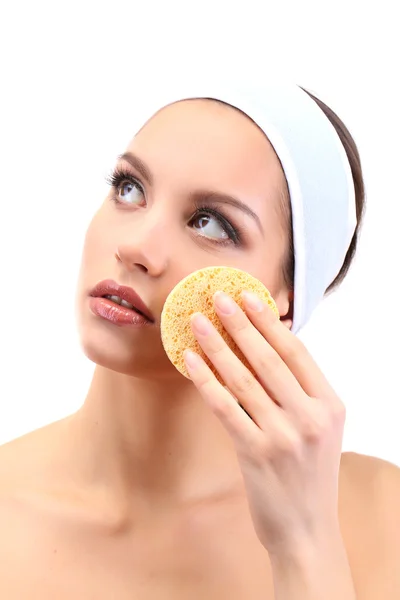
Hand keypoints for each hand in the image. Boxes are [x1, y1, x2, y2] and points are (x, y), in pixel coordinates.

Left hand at [184, 290, 345, 554]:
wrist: (307, 530)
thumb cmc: (310, 474)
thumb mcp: (320, 429)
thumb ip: (300, 391)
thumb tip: (266, 345)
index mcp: (329, 405)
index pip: (297, 351)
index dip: (269, 320)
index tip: (248, 296)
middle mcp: (310, 417)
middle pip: (269, 359)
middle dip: (241, 323)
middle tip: (218, 297)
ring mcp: (283, 436)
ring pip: (243, 379)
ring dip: (218, 346)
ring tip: (199, 321)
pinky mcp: (255, 453)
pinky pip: (225, 407)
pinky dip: (206, 380)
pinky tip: (191, 360)